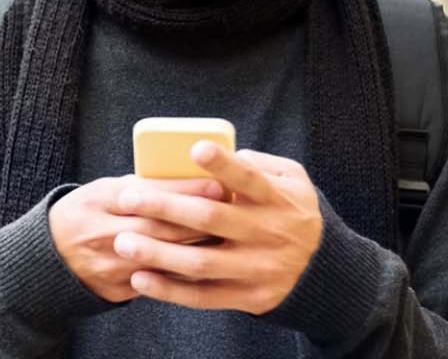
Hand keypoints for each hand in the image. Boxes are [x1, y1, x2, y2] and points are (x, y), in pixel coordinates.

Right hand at [50, 175, 226, 302]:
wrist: (50, 256)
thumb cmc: (85, 213)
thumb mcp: (103, 190)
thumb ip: (140, 187)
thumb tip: (188, 177)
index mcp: (101, 201)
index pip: (151, 193)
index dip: (187, 190)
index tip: (219, 182)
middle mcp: (105, 234)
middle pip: (163, 229)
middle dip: (202, 220)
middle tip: (234, 211)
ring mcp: (112, 266)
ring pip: (165, 258)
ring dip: (199, 248)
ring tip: (228, 237)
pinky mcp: (119, 290)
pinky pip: (159, 282)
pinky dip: (185, 273)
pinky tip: (208, 263)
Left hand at [111, 142, 322, 313]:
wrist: (323, 269)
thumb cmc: (293, 212)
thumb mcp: (293, 180)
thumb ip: (260, 164)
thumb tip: (221, 152)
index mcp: (276, 199)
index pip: (248, 178)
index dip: (223, 165)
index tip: (195, 150)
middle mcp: (267, 233)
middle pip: (211, 219)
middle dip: (166, 208)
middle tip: (129, 197)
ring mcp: (257, 268)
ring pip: (201, 263)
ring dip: (159, 253)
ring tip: (124, 242)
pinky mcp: (248, 297)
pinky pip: (204, 296)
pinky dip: (170, 290)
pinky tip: (141, 279)